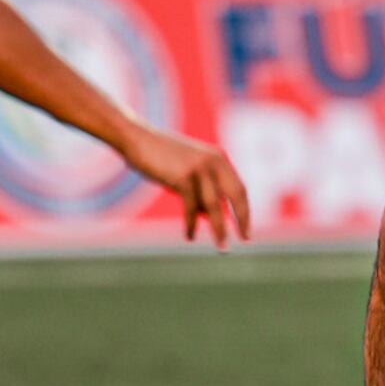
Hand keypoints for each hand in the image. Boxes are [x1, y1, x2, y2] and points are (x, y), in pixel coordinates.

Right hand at [122, 127, 252, 246]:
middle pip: (236, 195)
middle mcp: (214, 161)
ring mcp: (199, 168)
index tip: (246, 228)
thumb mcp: (188, 172)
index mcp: (218, 158)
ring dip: (219, 228)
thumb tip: (212, 217)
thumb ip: (202, 190)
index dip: (245, 210)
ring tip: (222, 247)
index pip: (239, 188)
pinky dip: (191, 224)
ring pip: (214, 205)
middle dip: (242, 219)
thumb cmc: (161, 157)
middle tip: (245, 239)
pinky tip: (190, 236)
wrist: (138, 138)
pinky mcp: (183, 177)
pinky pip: (191, 207)